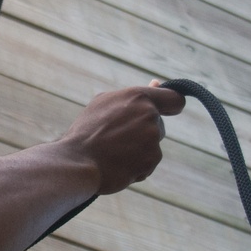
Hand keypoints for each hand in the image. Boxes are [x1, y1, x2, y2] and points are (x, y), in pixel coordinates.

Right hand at [56, 83, 184, 194]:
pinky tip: (117, 164)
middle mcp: (149, 115)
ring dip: (139, 150)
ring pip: (153, 145)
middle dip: (144, 132)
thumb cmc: (87, 130)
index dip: (172, 106)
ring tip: (113, 152)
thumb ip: (134, 96)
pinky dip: (136, 166)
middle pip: (159, 126)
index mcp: (138, 96)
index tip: (169, 111)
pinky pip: (148, 163)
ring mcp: (152, 138)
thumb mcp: (104, 103)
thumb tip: (157, 83)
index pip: (174, 98)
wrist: (77, 161)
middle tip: (117, 138)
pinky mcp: (152, 160)